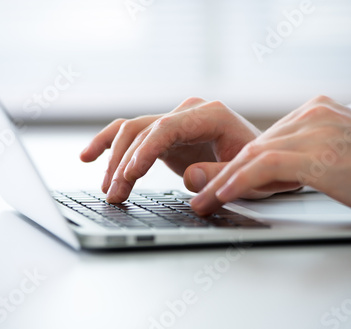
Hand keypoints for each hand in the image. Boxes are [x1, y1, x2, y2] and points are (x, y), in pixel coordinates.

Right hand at [80, 97, 261, 201]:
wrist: (263, 159)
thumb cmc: (259, 167)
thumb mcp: (248, 176)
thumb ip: (220, 174)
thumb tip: (188, 178)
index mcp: (210, 115)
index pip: (166, 128)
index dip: (143, 152)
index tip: (128, 176)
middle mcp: (188, 112)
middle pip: (143, 130)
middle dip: (124, 164)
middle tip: (114, 195)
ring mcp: (175, 120)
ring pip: (131, 131)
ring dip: (114, 160)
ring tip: (108, 190)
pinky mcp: (165, 133)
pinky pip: (131, 132)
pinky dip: (108, 143)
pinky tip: (88, 156)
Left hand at [190, 95, 350, 224]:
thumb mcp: (336, 163)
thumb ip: (301, 160)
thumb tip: (261, 174)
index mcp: (317, 113)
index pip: (265, 140)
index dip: (235, 166)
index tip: (212, 184)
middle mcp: (315, 114)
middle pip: (254, 145)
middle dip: (222, 174)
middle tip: (198, 195)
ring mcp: (319, 130)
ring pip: (255, 154)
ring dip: (223, 181)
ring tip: (202, 201)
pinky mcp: (323, 154)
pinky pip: (269, 165)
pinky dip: (242, 180)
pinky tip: (224, 194)